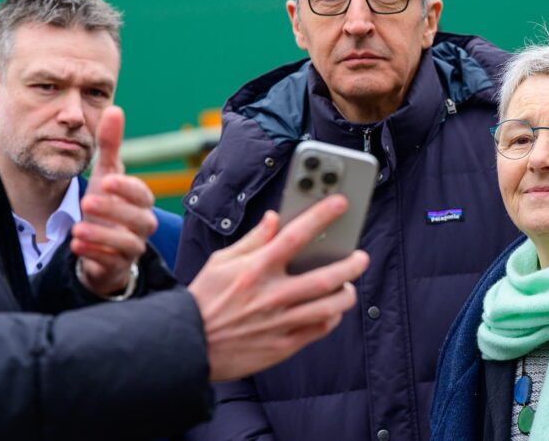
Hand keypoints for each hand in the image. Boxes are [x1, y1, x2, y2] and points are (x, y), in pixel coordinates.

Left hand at [73, 106, 157, 295]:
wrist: (100, 243)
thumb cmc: (107, 203)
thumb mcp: (106, 173)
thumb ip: (111, 144)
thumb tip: (114, 108)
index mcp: (140, 201)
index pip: (142, 194)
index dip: (127, 188)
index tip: (106, 181)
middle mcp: (141, 225)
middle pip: (141, 220)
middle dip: (115, 211)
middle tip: (88, 202)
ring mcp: (131, 248)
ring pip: (128, 244)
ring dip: (103, 236)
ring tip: (78, 229)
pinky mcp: (116, 266)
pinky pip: (110, 263)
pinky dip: (94, 255)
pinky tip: (75, 246)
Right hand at [187, 195, 369, 381]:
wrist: (187, 346)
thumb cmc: (204, 299)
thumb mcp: (221, 262)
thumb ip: (252, 240)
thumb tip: (274, 219)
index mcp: (256, 268)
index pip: (295, 235)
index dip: (321, 215)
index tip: (340, 202)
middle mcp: (271, 294)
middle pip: (324, 277)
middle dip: (350, 264)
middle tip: (361, 256)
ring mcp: (279, 322)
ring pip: (329, 307)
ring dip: (346, 294)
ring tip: (349, 286)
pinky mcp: (283, 345)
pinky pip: (318, 330)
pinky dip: (331, 318)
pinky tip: (332, 311)